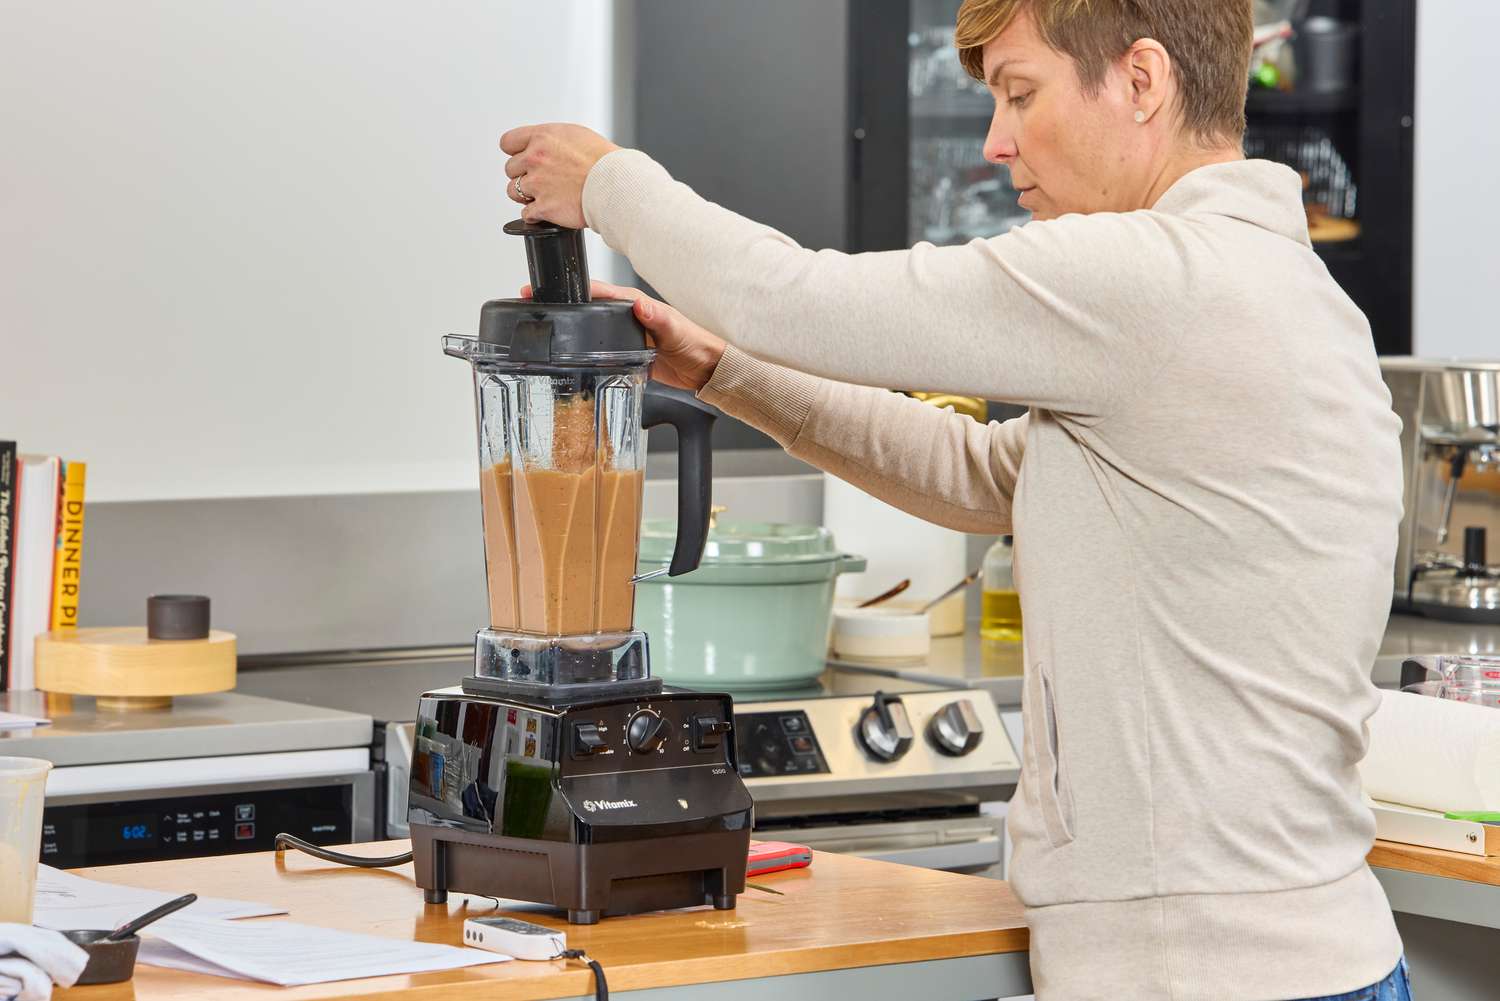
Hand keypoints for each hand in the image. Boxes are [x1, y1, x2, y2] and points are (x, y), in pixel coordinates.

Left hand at [500, 123, 618, 228]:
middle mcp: (535, 159)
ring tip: (545, 196)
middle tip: (541, 181)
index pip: (508, 142)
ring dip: (526, 196)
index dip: (516, 153)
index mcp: (542, 138)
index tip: (524, 160)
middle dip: (524, 175)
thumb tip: (542, 147)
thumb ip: (552, 141)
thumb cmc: (603, 161)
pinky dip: (535, 215)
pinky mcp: (544, 208)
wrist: (616, 184)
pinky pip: (526, 214)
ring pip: (513, 192)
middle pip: (510, 169)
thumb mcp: (575, 135)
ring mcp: (538, 184)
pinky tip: (548, 211)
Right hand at [523, 281, 726, 392]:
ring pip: (589, 328)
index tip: (544, 288)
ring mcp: (624, 334)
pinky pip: (599, 349)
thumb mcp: (675, 330)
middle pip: (586, 308)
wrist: (707, 368)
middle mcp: (626, 315)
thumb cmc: (697, 344)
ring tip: (543, 327)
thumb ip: (657, 318)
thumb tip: (640, 306)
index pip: (594, 291)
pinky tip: (569, 355)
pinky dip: (584, 350)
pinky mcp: (626, 353)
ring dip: (568, 327)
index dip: (568, 289)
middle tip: (531, 304)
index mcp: (633, 303)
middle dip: (559, 305)